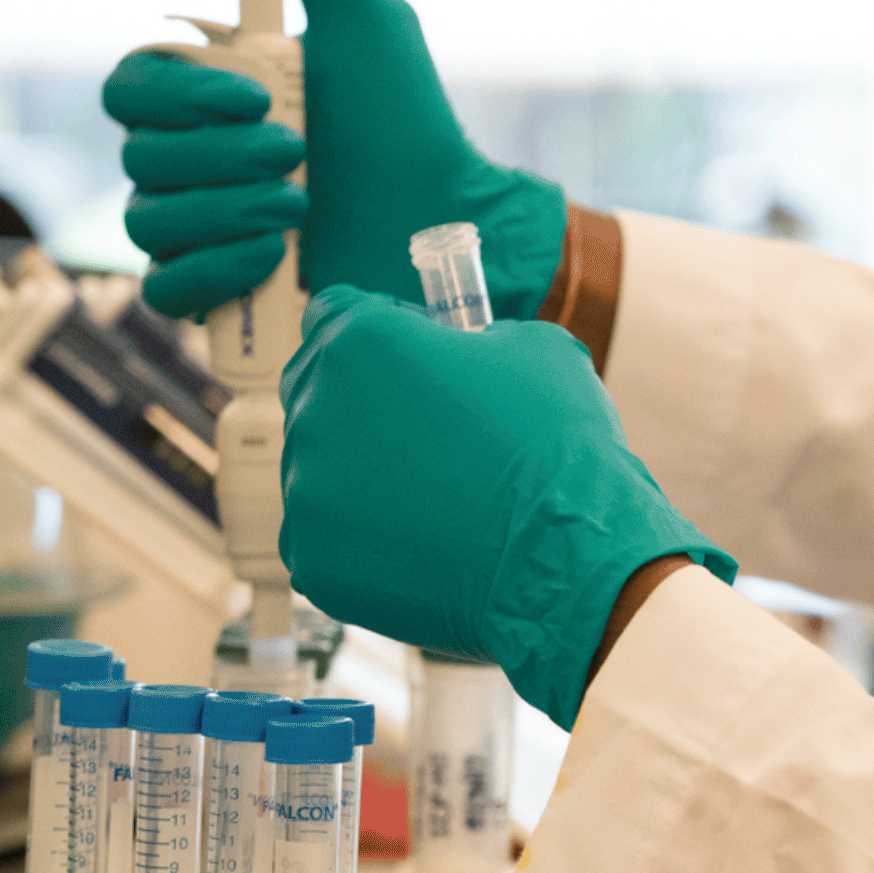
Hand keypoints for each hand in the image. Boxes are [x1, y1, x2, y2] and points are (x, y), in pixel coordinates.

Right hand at [106, 0, 566, 321]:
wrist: (447, 222)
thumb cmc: (409, 121)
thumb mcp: (367, 20)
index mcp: (210, 101)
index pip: (126, 88)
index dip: (178, 95)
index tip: (260, 94)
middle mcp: (192, 164)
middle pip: (135, 153)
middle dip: (220, 154)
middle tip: (299, 154)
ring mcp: (200, 233)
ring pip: (145, 221)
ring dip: (226, 210)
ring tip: (301, 207)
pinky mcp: (218, 297)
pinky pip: (163, 289)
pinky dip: (215, 270)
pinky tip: (275, 258)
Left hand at [277, 287, 734, 725]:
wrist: (566, 557)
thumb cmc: (555, 444)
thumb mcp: (532, 348)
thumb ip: (470, 340)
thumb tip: (461, 356)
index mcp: (360, 342)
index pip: (334, 313)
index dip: (383, 329)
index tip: (419, 355)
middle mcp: (317, 410)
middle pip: (320, 390)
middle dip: (368, 402)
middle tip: (433, 432)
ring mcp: (307, 492)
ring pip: (324, 469)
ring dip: (368, 475)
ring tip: (442, 497)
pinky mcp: (313, 559)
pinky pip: (330, 536)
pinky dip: (371, 537)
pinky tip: (428, 540)